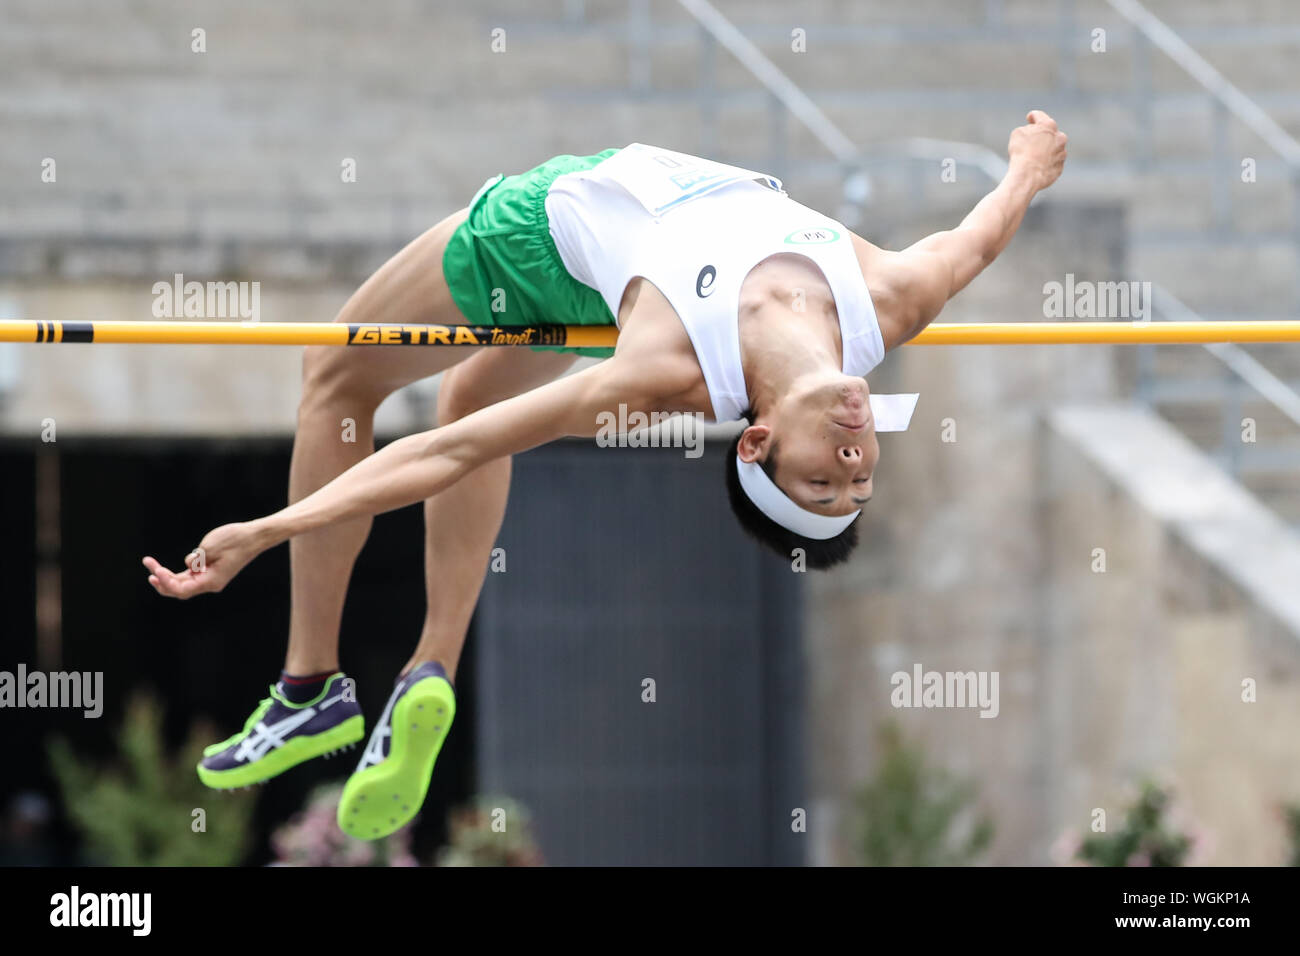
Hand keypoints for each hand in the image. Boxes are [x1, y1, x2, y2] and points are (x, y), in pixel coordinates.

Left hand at [142, 521, 263, 599]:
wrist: (254, 537)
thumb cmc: (235, 540)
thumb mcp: (210, 547)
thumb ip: (195, 559)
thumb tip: (188, 565)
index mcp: (211, 581)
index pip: (182, 589)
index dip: (166, 582)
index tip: (156, 569)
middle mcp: (210, 584)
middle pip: (180, 590)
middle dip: (162, 580)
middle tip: (149, 567)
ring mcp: (211, 578)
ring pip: (184, 584)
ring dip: (167, 577)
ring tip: (151, 568)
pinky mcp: (211, 571)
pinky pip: (190, 577)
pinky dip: (177, 574)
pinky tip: (164, 569)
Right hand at [1008, 110, 1067, 191]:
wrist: (1028, 175)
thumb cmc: (1021, 152)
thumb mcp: (1017, 133)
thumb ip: (1026, 129)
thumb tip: (1031, 133)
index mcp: (1049, 125)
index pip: (1040, 117)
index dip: (1033, 117)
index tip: (1030, 118)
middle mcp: (1060, 137)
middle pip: (1050, 133)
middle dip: (1042, 135)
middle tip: (1031, 141)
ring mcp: (1061, 153)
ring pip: (1053, 149)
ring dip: (1045, 150)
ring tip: (1032, 157)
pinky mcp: (1059, 168)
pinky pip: (1052, 163)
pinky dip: (1046, 164)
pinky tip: (1036, 167)